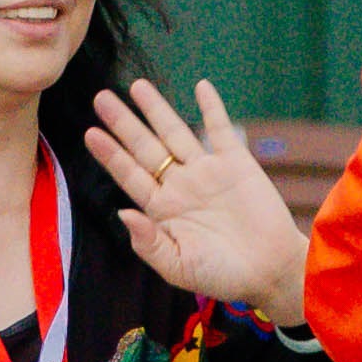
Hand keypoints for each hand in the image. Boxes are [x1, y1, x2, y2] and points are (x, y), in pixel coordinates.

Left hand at [85, 75, 311, 323]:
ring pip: (176, 133)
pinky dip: (212, 108)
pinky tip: (201, 86)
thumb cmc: (222, 275)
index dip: (111, 155)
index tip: (91, 134)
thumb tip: (123, 213)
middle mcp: (181, 185)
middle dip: (124, 123)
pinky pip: (221, 130)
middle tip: (101, 98)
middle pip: (146, 147)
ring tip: (137, 86)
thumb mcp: (178, 268)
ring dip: (158, 109)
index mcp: (163, 210)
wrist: (271, 271)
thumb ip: (149, 243)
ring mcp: (207, 172)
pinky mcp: (237, 164)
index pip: (130, 175)